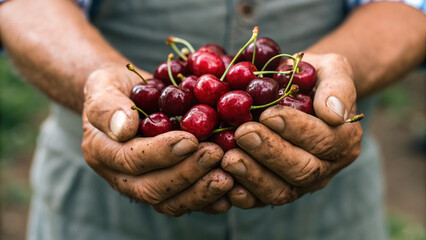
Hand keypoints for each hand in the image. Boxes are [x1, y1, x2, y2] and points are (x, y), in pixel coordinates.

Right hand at [82, 67, 232, 215]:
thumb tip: (124, 128)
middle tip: (215, 154)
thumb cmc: (115, 88)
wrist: (127, 98)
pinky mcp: (166, 189)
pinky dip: (208, 200)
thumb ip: (107, 106)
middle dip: (186, 173)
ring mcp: (144, 186)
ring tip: (227, 176)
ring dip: (200, 192)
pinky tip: (231, 190)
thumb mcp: (103, 86)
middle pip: (152, 188)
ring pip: (170, 202)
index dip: (162, 152)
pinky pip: (185, 202)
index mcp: (102, 152)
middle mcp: (121, 177)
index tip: (190, 139)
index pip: (131, 160)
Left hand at [221, 53, 362, 207]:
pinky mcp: (277, 188)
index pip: (323, 140)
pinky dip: (242, 195)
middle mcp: (326, 167)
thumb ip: (338, 88)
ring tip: (228, 158)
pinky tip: (223, 180)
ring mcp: (301, 183)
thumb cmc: (315, 78)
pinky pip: (260, 200)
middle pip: (302, 170)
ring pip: (281, 191)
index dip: (296, 129)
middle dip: (270, 153)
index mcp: (343, 138)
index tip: (269, 114)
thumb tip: (334, 114)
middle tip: (243, 133)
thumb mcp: (333, 69)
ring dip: (253, 176)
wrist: (301, 93)